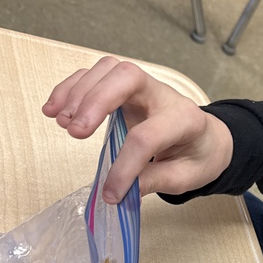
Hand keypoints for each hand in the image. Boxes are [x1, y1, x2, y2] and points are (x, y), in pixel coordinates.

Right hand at [42, 56, 232, 201]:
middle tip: (75, 133)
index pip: (147, 136)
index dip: (125, 167)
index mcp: (185, 119)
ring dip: (78, 92)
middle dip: (95, 100)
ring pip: (108, 69)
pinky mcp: (125, 88)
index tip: (110, 193)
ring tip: (61, 123)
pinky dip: (70, 88)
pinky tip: (54, 110)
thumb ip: (154, 181)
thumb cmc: (197, 156)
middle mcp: (163, 94)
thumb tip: (123, 191)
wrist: (208, 138)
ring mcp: (143, 86)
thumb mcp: (185, 177)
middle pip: (127, 76)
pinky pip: (95, 75)